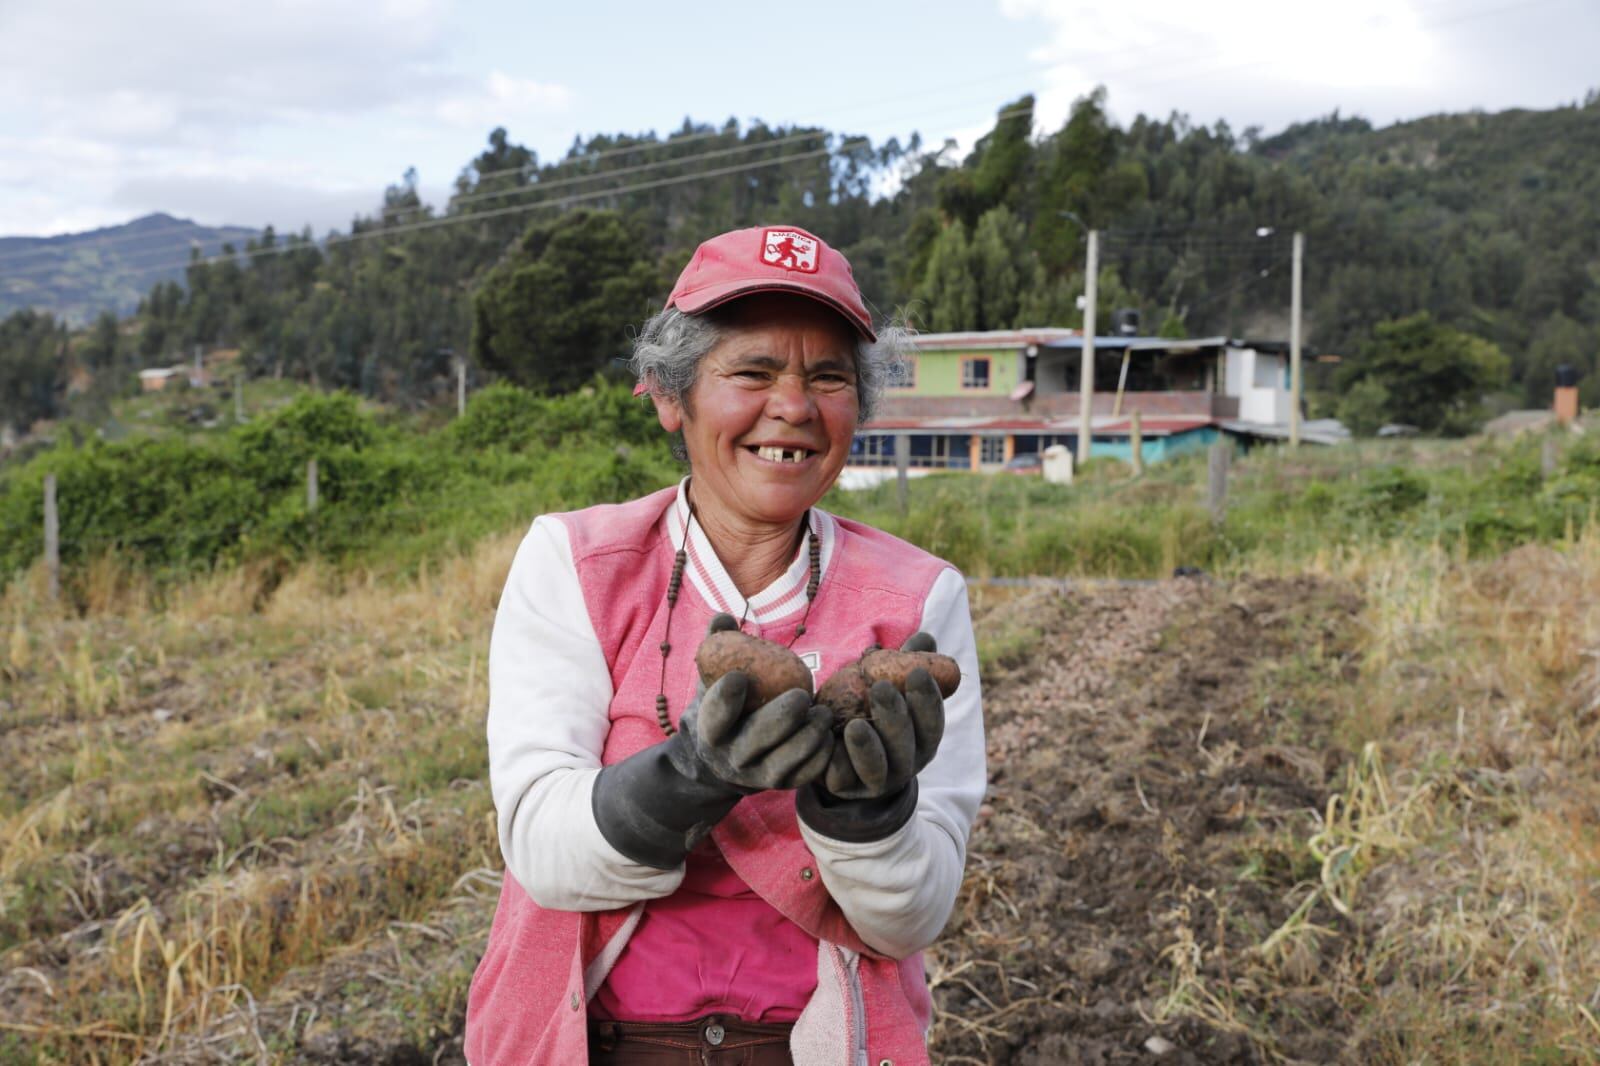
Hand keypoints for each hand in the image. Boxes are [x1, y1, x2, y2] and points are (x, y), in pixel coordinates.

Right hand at [593, 616, 831, 869]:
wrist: (724, 758)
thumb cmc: (724, 704)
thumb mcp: (713, 678)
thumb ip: (718, 646)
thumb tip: (723, 617)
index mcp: (709, 730)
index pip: (713, 717)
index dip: (724, 699)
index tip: (740, 675)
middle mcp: (730, 757)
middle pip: (754, 742)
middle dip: (779, 720)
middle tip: (802, 695)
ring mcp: (756, 776)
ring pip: (782, 764)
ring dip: (806, 739)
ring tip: (824, 713)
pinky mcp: (781, 784)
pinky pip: (803, 776)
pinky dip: (819, 758)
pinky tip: (830, 736)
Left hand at [819, 632, 946, 801]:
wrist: (832, 747)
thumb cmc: (866, 708)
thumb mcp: (885, 684)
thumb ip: (904, 664)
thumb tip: (926, 639)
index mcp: (920, 738)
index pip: (932, 724)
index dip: (928, 701)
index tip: (918, 673)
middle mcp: (904, 764)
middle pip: (907, 748)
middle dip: (896, 719)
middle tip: (881, 688)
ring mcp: (875, 781)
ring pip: (878, 770)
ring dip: (868, 748)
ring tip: (855, 725)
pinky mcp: (845, 787)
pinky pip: (842, 778)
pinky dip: (837, 761)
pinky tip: (829, 741)